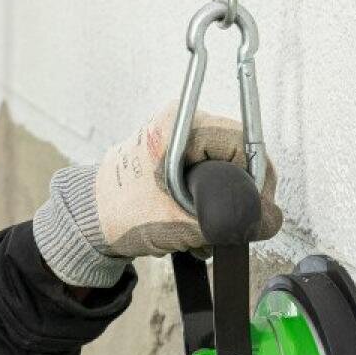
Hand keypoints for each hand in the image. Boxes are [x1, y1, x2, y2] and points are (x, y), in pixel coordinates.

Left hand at [31, 102, 282, 287]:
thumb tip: (269, 221)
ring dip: (220, 206)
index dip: (257, 180)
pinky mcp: (176, 159)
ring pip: (224, 171)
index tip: (257, 208)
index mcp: (180, 125)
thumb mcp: (177, 222)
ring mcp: (179, 141)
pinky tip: (192, 228)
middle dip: (236, 197)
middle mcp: (181, 124)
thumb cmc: (116, 213)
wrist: (86, 223)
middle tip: (227, 225)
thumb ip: (226, 223)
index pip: (243, 143)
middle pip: (237, 158)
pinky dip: (205, 205)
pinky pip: (208, 177)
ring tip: (200, 230)